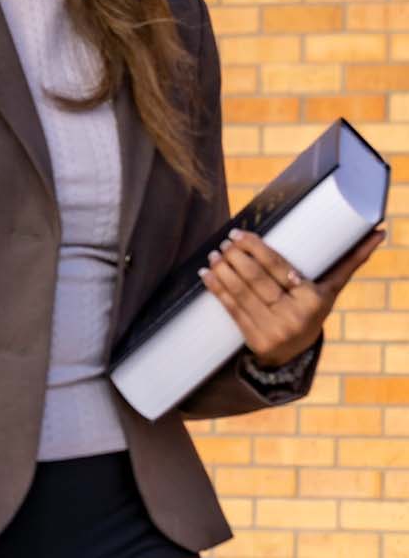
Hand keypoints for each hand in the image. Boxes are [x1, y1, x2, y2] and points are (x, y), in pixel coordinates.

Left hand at [201, 228, 384, 366]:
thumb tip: (380, 233)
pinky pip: (230, 309)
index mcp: (313, 300)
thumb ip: (350, 261)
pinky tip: (206, 273)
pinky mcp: (254, 339)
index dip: (256, 249)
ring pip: (241, 293)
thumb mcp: (330, 290)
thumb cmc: (312, 309)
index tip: (239, 234)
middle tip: (224, 243)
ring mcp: (273, 329)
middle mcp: (293, 316)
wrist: (296, 354)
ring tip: (214, 254)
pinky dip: (215, 289)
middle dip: (236, 258)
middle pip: (257, 280)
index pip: (279, 268)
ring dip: (223, 271)